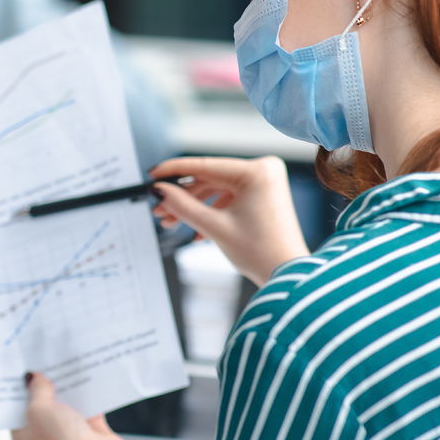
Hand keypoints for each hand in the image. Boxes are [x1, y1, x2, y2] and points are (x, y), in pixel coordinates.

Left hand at [11, 372, 126, 439]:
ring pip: (65, 404)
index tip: (19, 369)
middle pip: (41, 404)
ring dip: (66, 387)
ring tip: (63, 364)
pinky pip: (87, 406)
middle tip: (43, 362)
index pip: (16, 410)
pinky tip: (85, 376)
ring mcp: (68, 433)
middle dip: (44, 384)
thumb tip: (35, 377)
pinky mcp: (89, 430)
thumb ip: (36, 390)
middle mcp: (45, 436)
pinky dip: (87, 393)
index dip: (18, 390)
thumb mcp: (38, 410)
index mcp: (24, 438)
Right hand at [149, 156, 308, 286]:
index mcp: (257, 171)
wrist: (286, 273)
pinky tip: (194, 232)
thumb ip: (183, 206)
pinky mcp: (260, 195)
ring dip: (193, 207)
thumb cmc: (262, 252)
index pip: (205, 165)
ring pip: (215, 189)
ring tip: (170, 221)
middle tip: (158, 208)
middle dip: (182, 197)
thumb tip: (160, 191)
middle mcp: (263, 171)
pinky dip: (209, 212)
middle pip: (209, 179)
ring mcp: (263, 183)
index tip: (153, 174)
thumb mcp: (214, 227)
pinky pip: (227, 198)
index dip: (174, 171)